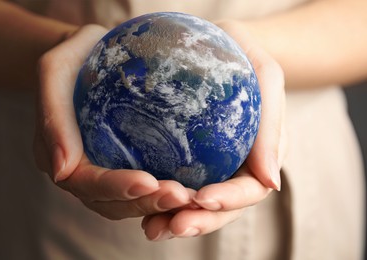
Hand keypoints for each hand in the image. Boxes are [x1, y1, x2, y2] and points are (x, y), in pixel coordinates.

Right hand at [33, 24, 192, 219]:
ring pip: (126, 203)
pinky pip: (139, 187)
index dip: (116, 187)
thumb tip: (62, 171)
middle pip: (109, 202)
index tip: (149, 182)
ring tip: (191, 197)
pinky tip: (191, 188)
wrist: (89, 53)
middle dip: (145, 203)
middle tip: (181, 197)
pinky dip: (161, 192)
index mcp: (56, 154)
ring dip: (157, 204)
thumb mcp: (56, 70)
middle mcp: (77, 170)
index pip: (86, 183)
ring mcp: (99, 170)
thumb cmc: (74, 56)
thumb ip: (53, 115)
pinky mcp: (120, 163)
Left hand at [141, 20, 286, 240]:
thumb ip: (272, 125)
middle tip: (172, 226)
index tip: (202, 198)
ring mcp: (212, 166)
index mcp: (260, 153)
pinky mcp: (188, 159)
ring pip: (198, 204)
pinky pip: (177, 185)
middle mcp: (237, 166)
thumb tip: (271, 184)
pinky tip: (142, 210)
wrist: (217, 42)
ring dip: (177, 219)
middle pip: (223, 206)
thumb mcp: (266, 75)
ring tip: (151, 228)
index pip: (250, 188)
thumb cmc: (243, 54)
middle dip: (200, 220)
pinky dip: (161, 201)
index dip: (229, 199)